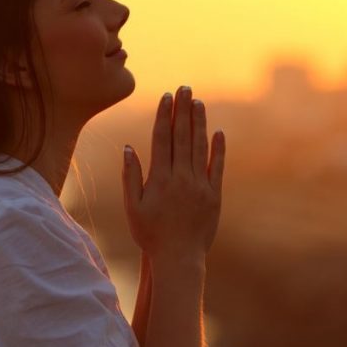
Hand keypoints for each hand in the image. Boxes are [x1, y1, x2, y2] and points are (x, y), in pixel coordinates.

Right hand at [121, 85, 225, 275]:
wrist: (179, 259)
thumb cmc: (151, 235)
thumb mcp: (132, 207)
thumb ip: (130, 177)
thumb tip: (128, 148)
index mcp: (160, 179)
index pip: (162, 139)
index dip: (164, 116)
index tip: (166, 97)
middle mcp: (181, 178)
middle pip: (182, 137)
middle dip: (183, 110)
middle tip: (184, 88)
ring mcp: (200, 186)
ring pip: (200, 148)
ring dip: (199, 123)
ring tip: (198, 102)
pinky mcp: (215, 196)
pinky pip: (218, 167)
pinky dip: (218, 149)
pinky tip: (218, 132)